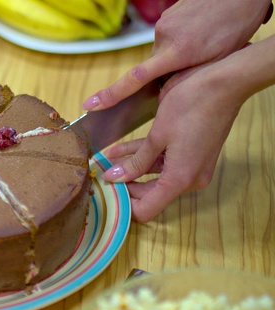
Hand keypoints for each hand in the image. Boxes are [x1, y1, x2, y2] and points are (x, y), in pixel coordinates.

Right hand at [82, 0, 272, 110]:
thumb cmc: (235, 25)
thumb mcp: (218, 59)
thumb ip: (188, 75)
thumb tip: (166, 88)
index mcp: (176, 52)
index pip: (135, 79)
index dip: (111, 94)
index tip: (90, 105)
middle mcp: (164, 37)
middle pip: (156, 66)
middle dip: (169, 72)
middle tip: (193, 67)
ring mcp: (164, 24)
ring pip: (163, 51)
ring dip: (178, 54)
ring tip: (203, 44)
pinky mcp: (167, 15)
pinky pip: (168, 36)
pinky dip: (180, 39)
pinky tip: (199, 32)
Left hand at [101, 61, 245, 221]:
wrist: (225, 83)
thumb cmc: (192, 106)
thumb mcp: (157, 136)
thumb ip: (136, 162)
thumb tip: (115, 178)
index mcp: (180, 179)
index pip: (146, 210)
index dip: (123, 205)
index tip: (104, 193)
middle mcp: (189, 179)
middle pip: (149, 195)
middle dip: (123, 185)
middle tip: (99, 175)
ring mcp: (193, 167)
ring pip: (153, 176)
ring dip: (129, 169)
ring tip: (104, 161)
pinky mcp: (193, 154)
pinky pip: (164, 162)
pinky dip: (143, 157)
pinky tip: (117, 150)